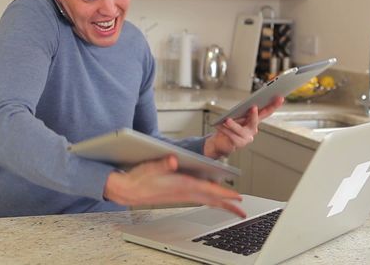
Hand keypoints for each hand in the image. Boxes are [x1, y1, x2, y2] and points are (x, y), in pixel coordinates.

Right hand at [103, 155, 245, 216]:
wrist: (127, 190)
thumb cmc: (138, 178)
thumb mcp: (149, 167)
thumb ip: (162, 163)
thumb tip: (172, 159)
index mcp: (180, 185)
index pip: (206, 190)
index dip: (222, 193)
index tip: (236, 197)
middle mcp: (183, 192)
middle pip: (210, 199)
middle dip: (227, 205)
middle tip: (242, 210)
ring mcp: (181, 195)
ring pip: (205, 200)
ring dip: (220, 204)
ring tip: (233, 207)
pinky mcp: (177, 195)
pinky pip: (199, 199)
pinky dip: (209, 200)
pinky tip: (213, 199)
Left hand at [203, 96, 283, 158]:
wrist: (221, 142)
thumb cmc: (229, 127)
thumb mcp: (237, 116)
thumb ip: (243, 111)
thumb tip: (249, 105)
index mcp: (254, 120)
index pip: (266, 111)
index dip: (274, 105)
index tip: (280, 98)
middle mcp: (253, 129)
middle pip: (256, 120)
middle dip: (254, 114)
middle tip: (253, 107)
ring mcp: (247, 137)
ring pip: (241, 130)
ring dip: (234, 124)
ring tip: (227, 120)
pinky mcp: (239, 143)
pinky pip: (232, 136)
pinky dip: (224, 130)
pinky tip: (219, 125)